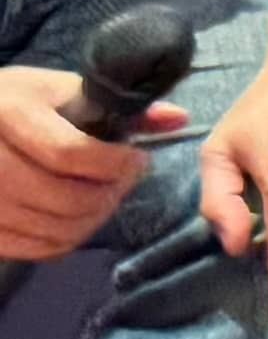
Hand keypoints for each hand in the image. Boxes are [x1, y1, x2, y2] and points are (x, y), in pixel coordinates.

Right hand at [0, 67, 167, 262]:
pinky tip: (80, 218)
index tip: (139, 160)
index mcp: (12, 114)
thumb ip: (119, 105)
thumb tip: (179, 118)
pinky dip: (66, 239)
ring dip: (94, 219)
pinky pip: (34, 248)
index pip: (70, 153)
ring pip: (53, 229)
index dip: (115, 164)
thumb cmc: (19, 101)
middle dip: (110, 194)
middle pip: (64, 198)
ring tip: (107, 197)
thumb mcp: (61, 90)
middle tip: (126, 181)